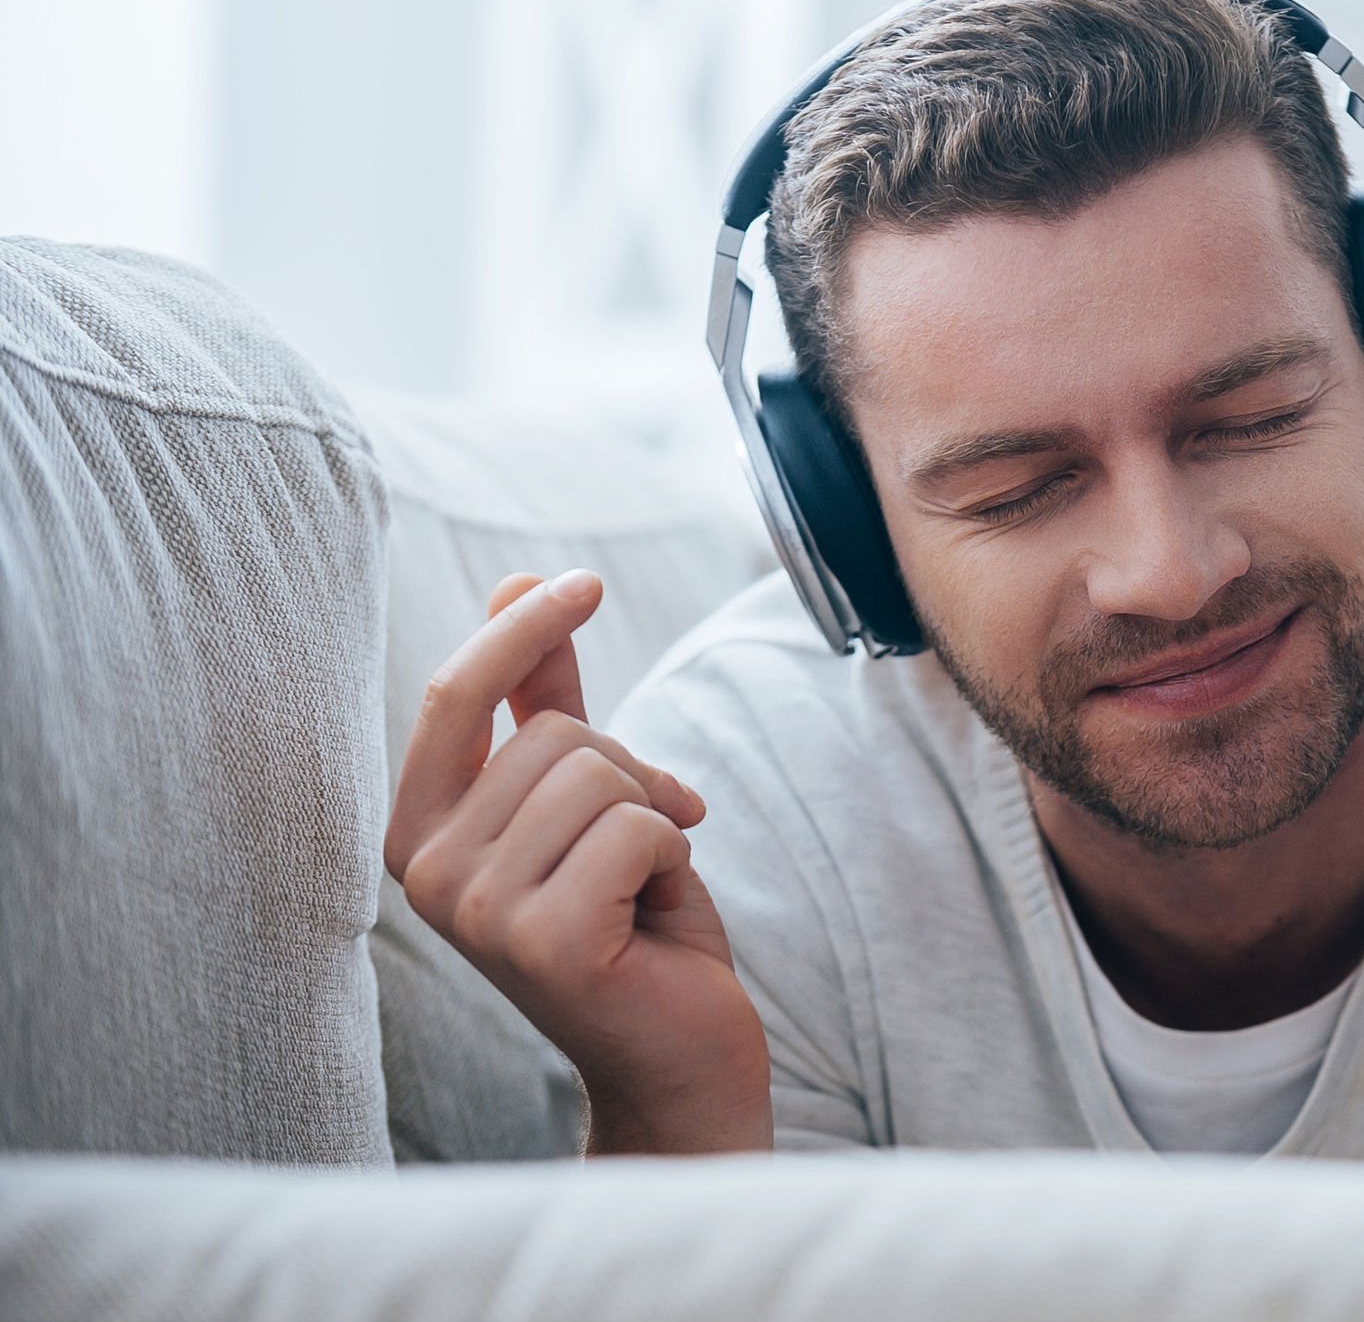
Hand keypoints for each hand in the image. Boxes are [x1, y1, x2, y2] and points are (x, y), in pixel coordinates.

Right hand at [384, 569, 769, 1153]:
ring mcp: (476, 913)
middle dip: (627, 770)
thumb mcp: (586, 798)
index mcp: (417, 833)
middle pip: (556, 733)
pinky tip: (656, 911)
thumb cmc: (634, 923)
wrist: (678, 1051)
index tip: (587, 581)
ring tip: (643, 883)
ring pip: (598, 774)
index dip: (521, 627)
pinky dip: (672, 854)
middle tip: (641, 842)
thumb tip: (517, 580)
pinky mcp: (544, 941)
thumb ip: (544, 702)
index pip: (453, 695)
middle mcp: (425, 874)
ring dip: (652, 817)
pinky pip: (635, 827)